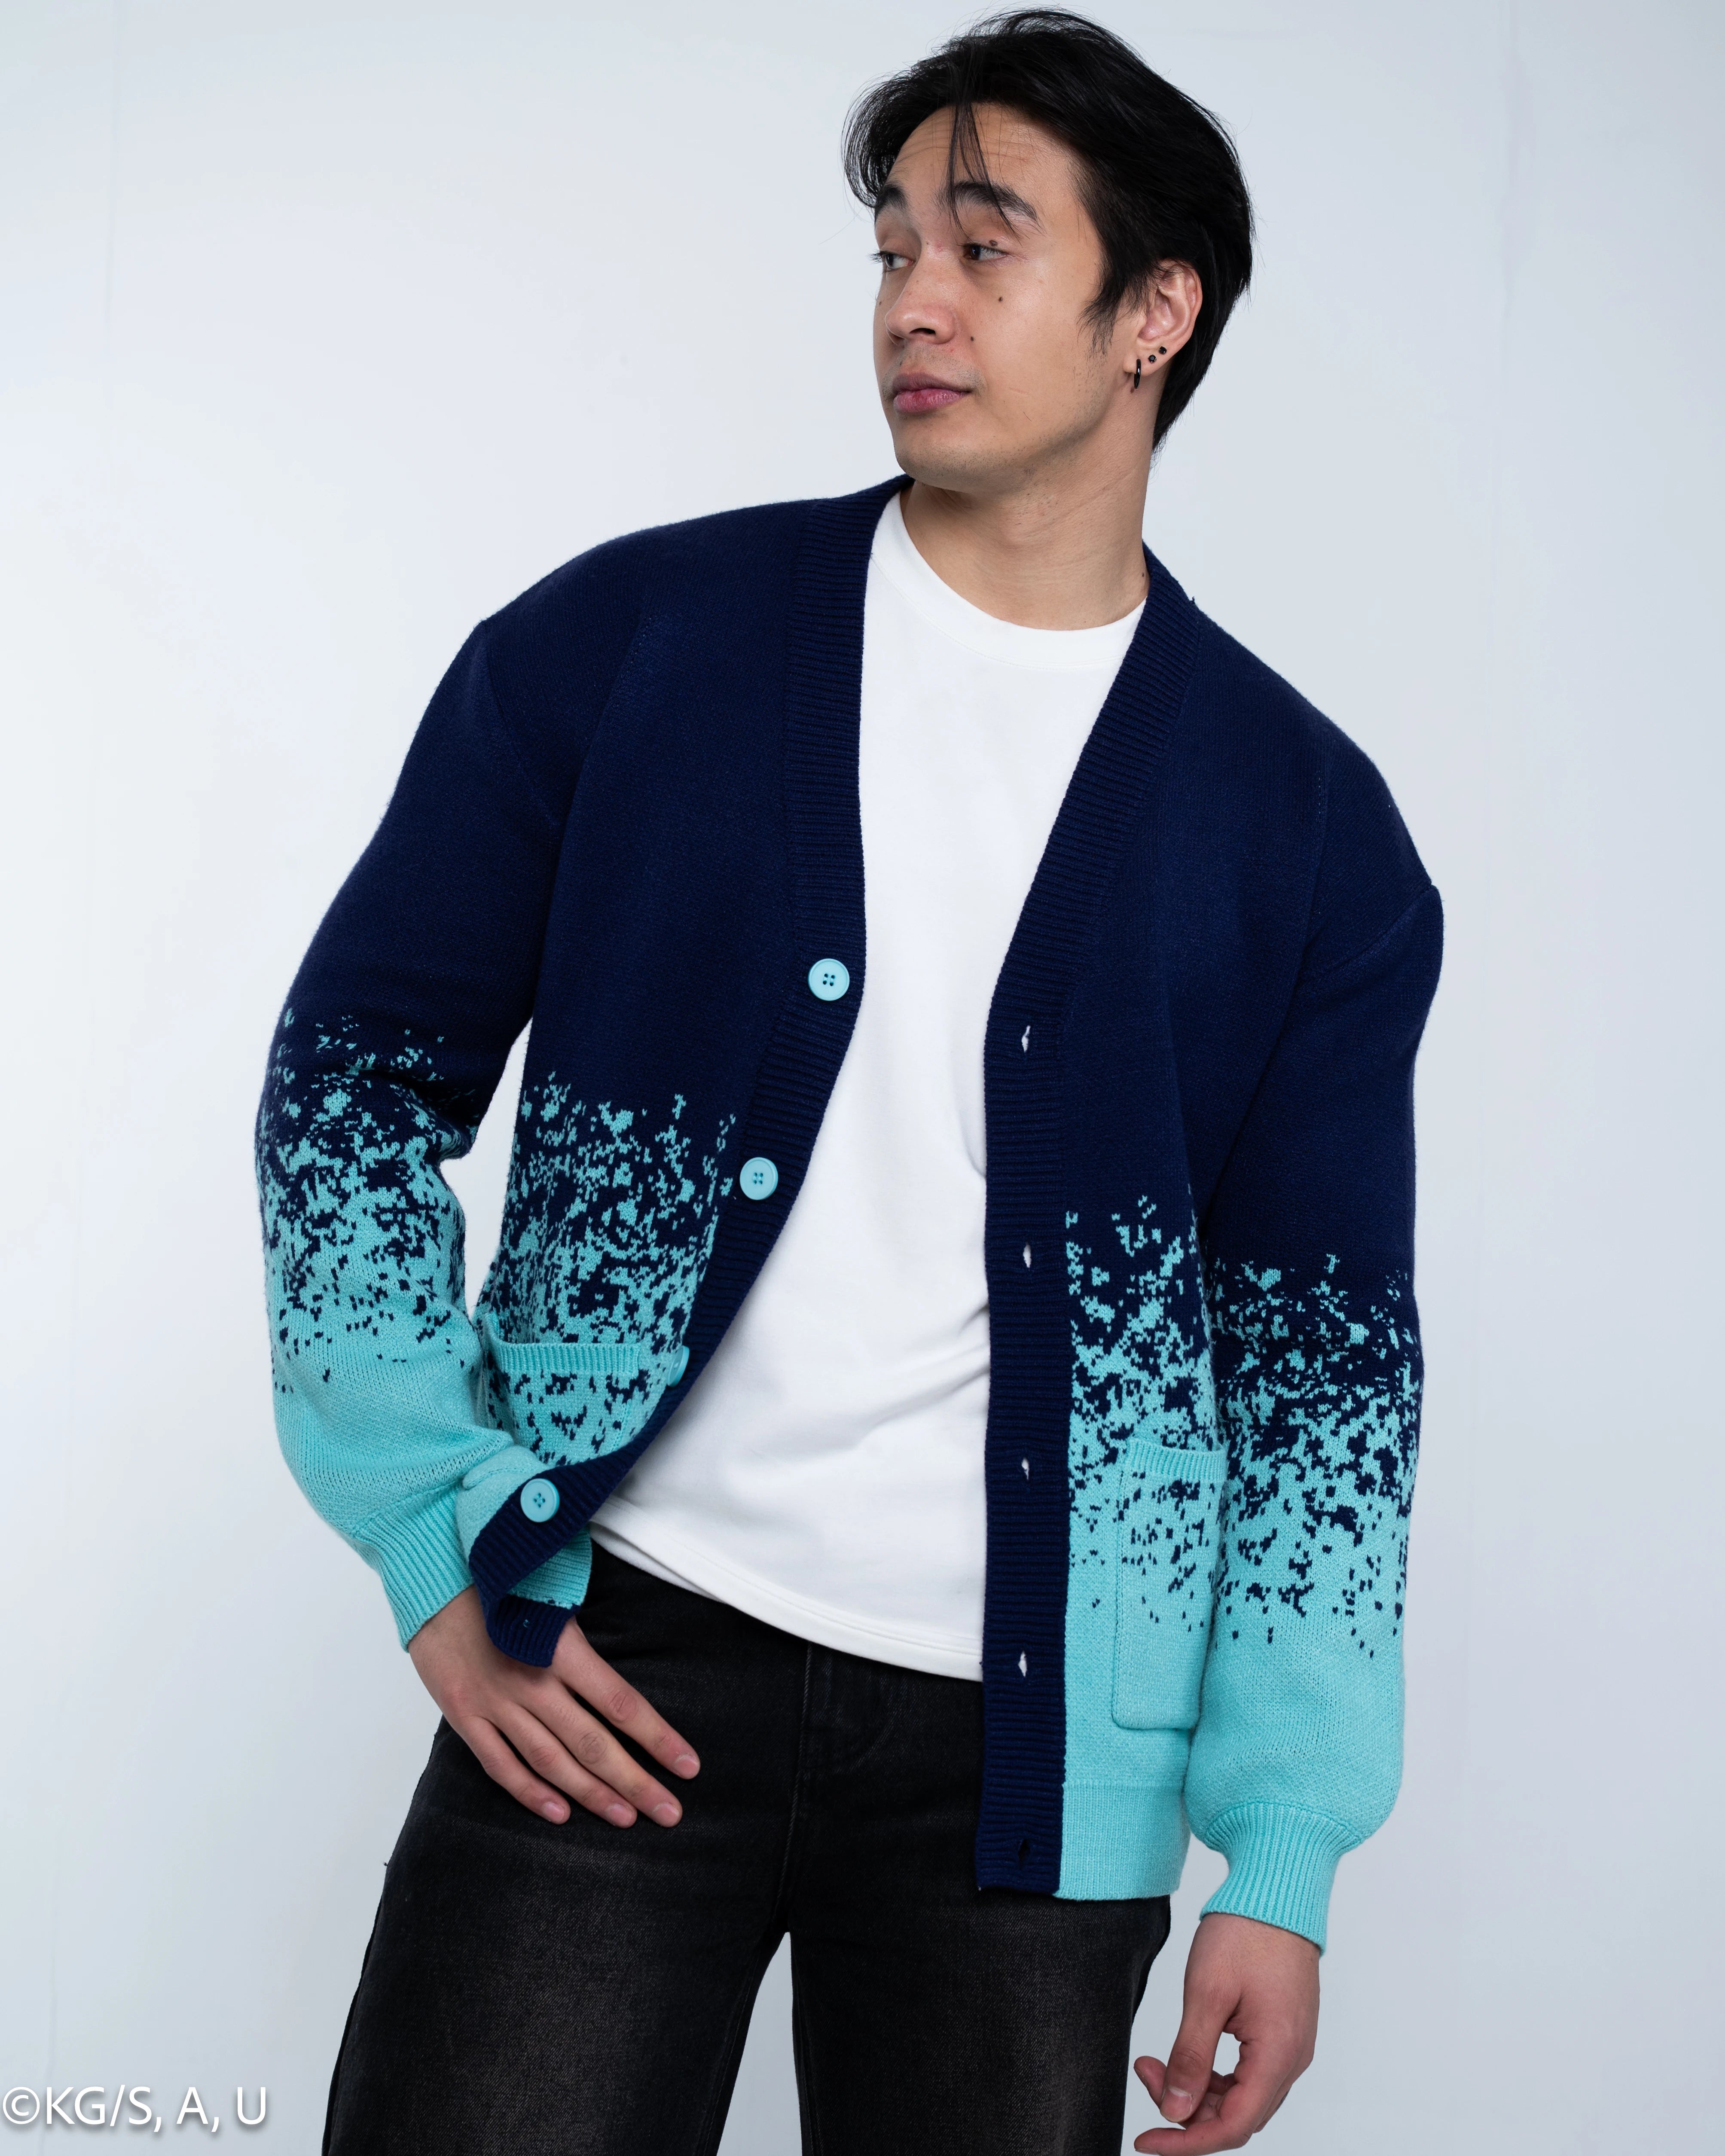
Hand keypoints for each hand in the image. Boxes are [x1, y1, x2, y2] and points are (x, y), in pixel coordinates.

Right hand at [406, 1585, 699, 1828]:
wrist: (430, 1574)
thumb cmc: (501, 1579)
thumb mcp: (551, 1595)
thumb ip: (584, 1632)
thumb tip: (624, 1660)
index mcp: (561, 1647)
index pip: (620, 1703)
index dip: (657, 1737)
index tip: (689, 1765)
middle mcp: (531, 1681)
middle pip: (592, 1743)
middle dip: (635, 1782)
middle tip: (670, 1812)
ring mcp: (495, 1702)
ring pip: (551, 1761)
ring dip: (592, 1794)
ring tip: (626, 1818)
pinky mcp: (463, 1714)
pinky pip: (500, 1764)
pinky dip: (530, 1793)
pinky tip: (560, 1814)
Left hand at [1132, 1912, 1318, 2150]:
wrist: (1277, 1891)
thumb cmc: (1245, 1932)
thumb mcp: (1206, 1993)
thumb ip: (1191, 2056)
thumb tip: (1175, 2111)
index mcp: (1279, 2055)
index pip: (1232, 2126)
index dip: (1186, 2141)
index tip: (1145, 2139)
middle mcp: (1292, 2061)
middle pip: (1236, 2115)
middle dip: (1185, 2109)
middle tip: (1145, 2071)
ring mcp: (1291, 2047)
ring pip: (1240, 2096)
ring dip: (1197, 2089)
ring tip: (1155, 2060)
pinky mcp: (1282, 2033)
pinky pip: (1248, 2073)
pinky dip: (1213, 2073)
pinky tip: (1186, 2051)